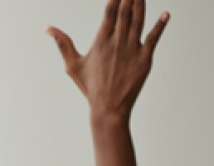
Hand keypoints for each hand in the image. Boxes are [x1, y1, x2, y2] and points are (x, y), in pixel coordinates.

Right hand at [47, 0, 168, 121]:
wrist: (108, 108)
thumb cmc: (90, 87)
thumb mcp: (72, 65)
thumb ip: (63, 44)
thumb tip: (47, 29)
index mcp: (101, 42)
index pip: (110, 13)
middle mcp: (117, 43)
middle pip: (125, 12)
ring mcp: (132, 50)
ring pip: (139, 21)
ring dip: (141, 4)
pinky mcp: (145, 59)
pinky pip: (154, 38)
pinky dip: (160, 25)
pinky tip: (165, 14)